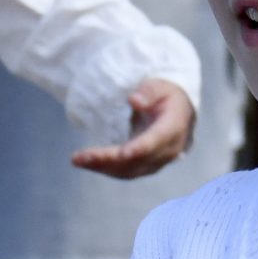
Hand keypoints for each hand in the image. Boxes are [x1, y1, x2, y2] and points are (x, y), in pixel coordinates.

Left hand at [73, 79, 195, 178]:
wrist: (180, 115)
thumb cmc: (167, 97)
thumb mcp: (161, 86)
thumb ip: (149, 92)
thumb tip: (134, 100)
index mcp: (174, 128)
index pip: (156, 141)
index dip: (139, 148)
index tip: (122, 153)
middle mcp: (168, 151)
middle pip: (137, 160)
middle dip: (108, 159)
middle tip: (80, 157)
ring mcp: (157, 162)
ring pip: (129, 171)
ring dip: (102, 167)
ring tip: (77, 160)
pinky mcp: (145, 167)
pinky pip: (125, 172)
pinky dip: (105, 168)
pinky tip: (87, 162)